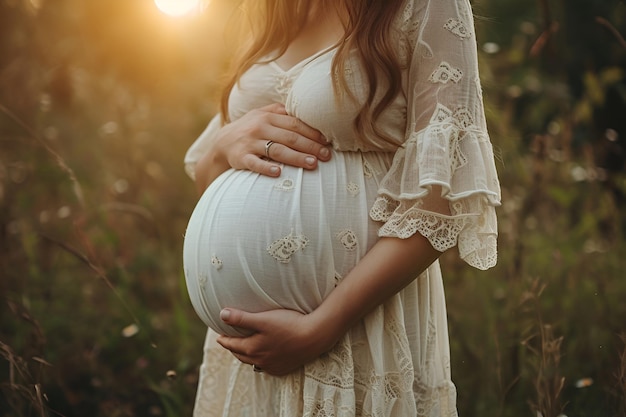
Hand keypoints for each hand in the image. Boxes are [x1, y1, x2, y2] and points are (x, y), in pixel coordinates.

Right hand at [195, 103, 330, 192]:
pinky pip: (255, 163)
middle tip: (326, 156)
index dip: (312, 132)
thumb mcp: (262, 114)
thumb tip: (307, 112)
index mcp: (268, 116)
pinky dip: (266, 168)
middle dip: (310, 146)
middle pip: (290, 137)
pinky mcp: (241, 158)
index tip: (327, 142)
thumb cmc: (250, 128)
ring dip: (296, 157)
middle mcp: (260, 127)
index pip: (295, 124)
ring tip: (312, 164)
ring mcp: (250, 143)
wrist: (221, 142)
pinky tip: (278, 173)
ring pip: (277, 150)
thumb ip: (281, 112)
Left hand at [216, 307, 337, 375]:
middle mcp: (261, 361)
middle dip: (233, 348)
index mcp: (252, 349)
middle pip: (241, 355)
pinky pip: (267, 366)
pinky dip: (261, 361)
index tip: (219, 336)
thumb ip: (241, 318)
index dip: (224, 340)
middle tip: (229, 341)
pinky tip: (264, 356)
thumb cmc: (289, 325)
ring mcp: (273, 366)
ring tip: (244, 348)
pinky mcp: (284, 368)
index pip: (232, 345)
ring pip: (254, 362)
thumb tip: (221, 315)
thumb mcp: (263, 318)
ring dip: (247, 355)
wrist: (315, 336)